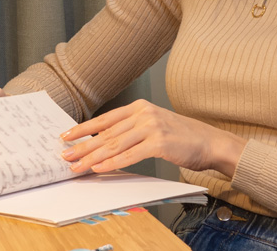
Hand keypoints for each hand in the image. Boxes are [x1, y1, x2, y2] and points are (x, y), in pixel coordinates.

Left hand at [59, 99, 246, 176]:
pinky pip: (130, 155)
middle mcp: (143, 114)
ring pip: (115, 144)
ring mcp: (152, 127)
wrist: (210, 142)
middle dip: (83, 146)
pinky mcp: (160, 143)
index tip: (66, 136)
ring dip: (93, 158)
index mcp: (140, 108)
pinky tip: (100, 168)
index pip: (105, 119)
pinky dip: (113, 163)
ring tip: (78, 166)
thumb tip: (104, 143)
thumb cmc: (182, 137)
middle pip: (106, 133)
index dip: (83, 128)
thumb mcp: (154, 125)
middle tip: (66, 156)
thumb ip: (132, 130)